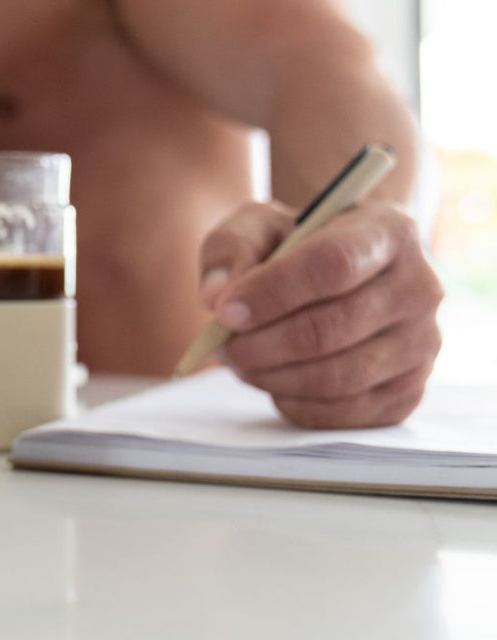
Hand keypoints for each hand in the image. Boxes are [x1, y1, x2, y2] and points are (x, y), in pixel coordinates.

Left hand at [198, 201, 443, 428]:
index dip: (273, 293)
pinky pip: (345, 413)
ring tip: (240, 362)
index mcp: (388, 231)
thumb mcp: (257, 227)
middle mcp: (420, 287)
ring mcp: (422, 344)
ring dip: (273, 376)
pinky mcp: (409, 390)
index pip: (333, 265)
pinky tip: (272, 381)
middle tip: (223, 347)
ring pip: (339, 377)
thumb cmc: (294, 246)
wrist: (338, 273)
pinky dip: (296, 404)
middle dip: (263, 343)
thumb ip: (230, 250)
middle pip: (333, 327)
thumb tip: (216, 298)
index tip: (225, 312)